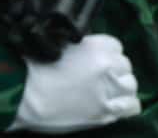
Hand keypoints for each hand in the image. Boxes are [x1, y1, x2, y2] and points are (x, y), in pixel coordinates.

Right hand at [10, 34, 140, 132]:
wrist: (25, 94)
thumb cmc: (36, 68)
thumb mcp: (63, 45)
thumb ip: (83, 48)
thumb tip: (90, 52)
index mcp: (97, 47)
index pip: (116, 48)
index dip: (108, 56)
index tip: (100, 63)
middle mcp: (107, 66)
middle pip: (125, 66)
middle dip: (116, 72)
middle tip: (102, 80)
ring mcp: (108, 90)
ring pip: (130, 85)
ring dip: (122, 88)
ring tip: (111, 93)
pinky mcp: (105, 111)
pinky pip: (131, 106)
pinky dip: (128, 105)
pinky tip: (120, 106)